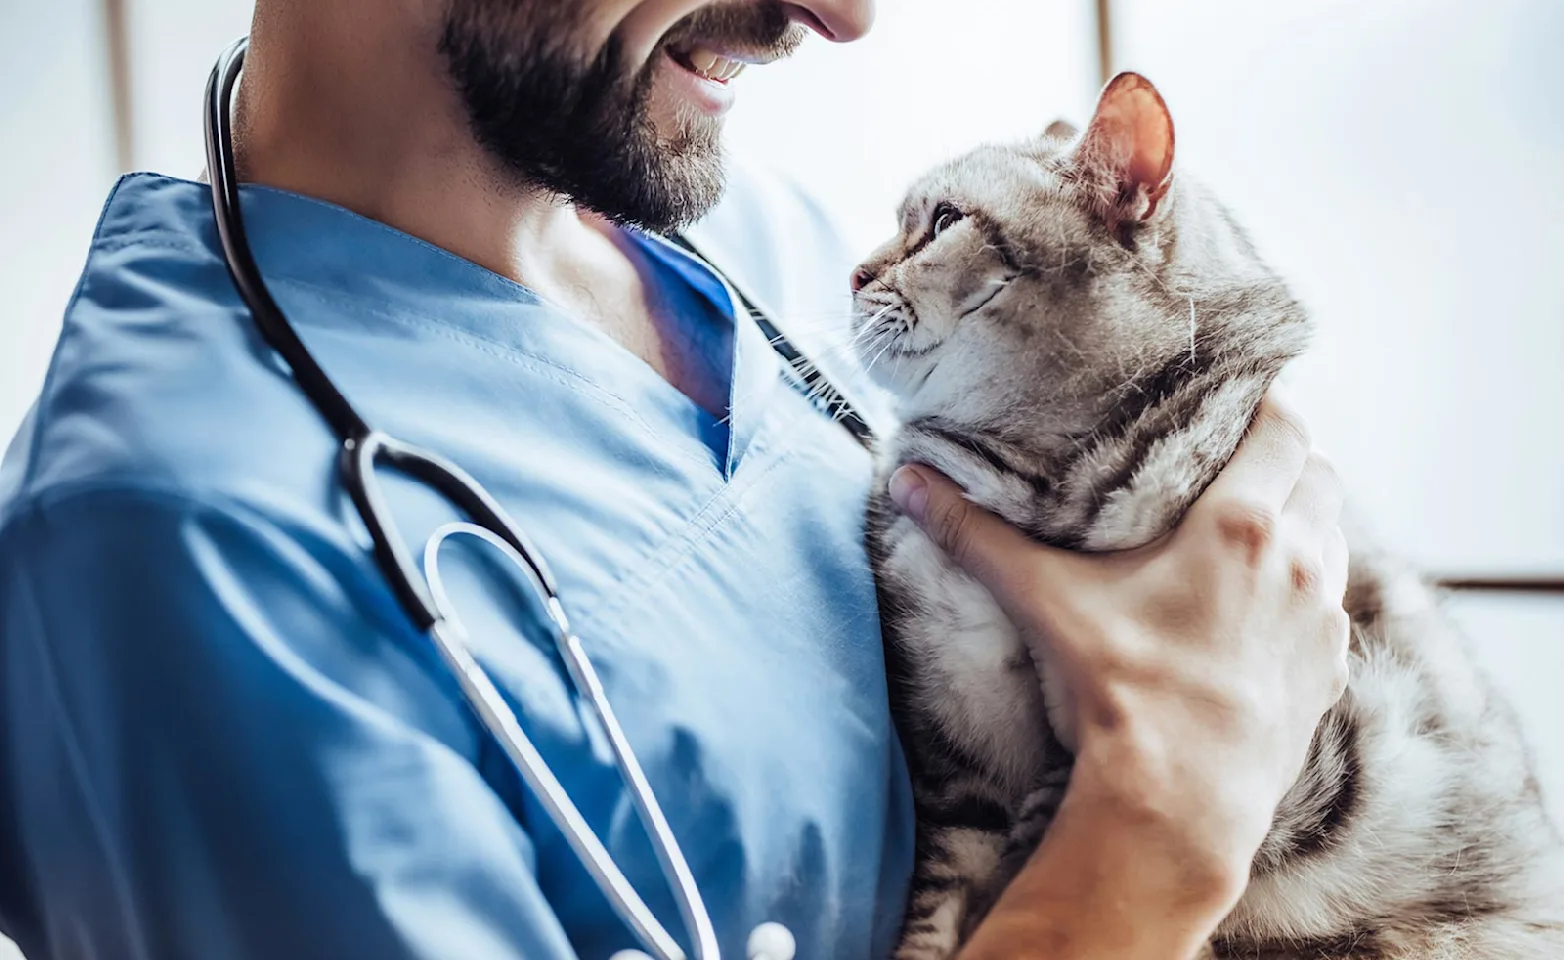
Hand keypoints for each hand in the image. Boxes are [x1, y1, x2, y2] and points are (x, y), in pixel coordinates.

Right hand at [890, 391, 1348, 954]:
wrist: (1181, 798)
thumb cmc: (1120, 689)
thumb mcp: (1045, 600)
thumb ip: (977, 535)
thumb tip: (909, 483)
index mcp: (1240, 524)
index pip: (1286, 428)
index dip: (1268, 404)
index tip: (1239, 400)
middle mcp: (1299, 560)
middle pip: (1320, 474)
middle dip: (1287, 459)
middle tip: (1236, 460)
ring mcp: (1324, 620)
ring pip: (1334, 537)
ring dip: (1305, 521)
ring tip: (1253, 528)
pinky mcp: (1331, 671)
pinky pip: (1334, 606)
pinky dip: (1310, 590)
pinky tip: (1265, 606)